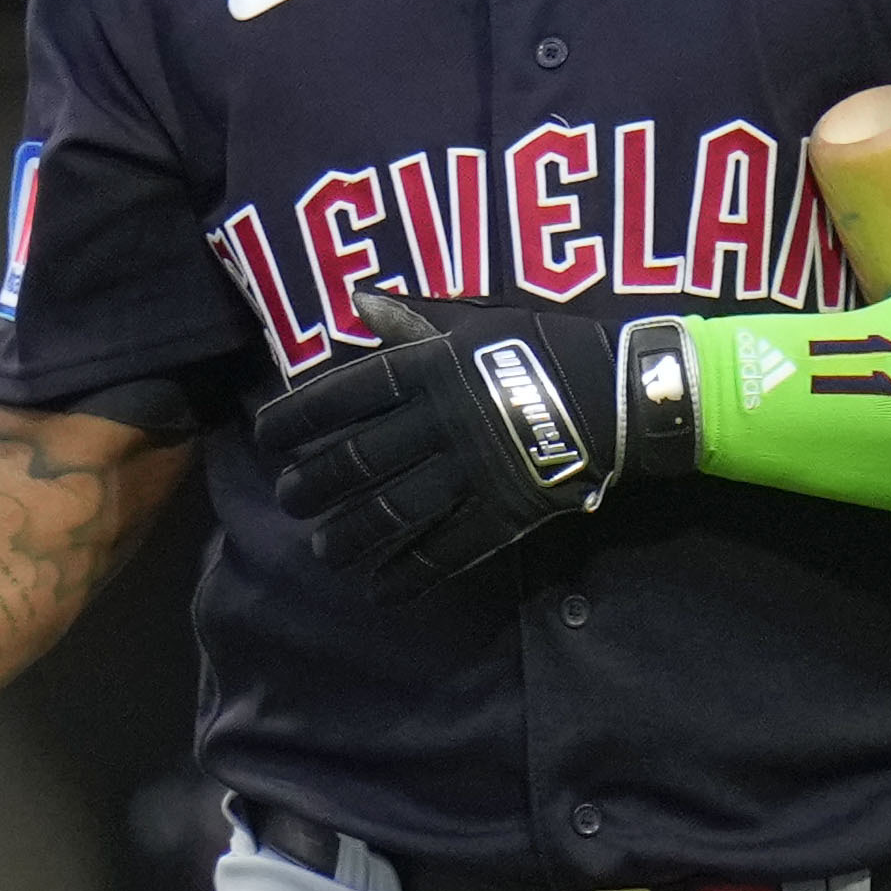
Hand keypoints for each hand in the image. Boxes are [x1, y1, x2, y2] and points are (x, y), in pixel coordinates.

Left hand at [254, 290, 689, 599]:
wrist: (625, 391)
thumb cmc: (544, 345)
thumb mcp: (476, 317)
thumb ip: (413, 317)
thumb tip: (357, 300)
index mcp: (429, 370)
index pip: (344, 396)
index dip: (296, 418)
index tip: (265, 438)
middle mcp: (441, 422)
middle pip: (359, 461)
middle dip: (314, 485)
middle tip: (290, 499)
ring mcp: (473, 472)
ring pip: (394, 512)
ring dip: (350, 535)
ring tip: (322, 547)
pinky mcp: (505, 512)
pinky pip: (448, 551)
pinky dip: (410, 575)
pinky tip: (379, 590)